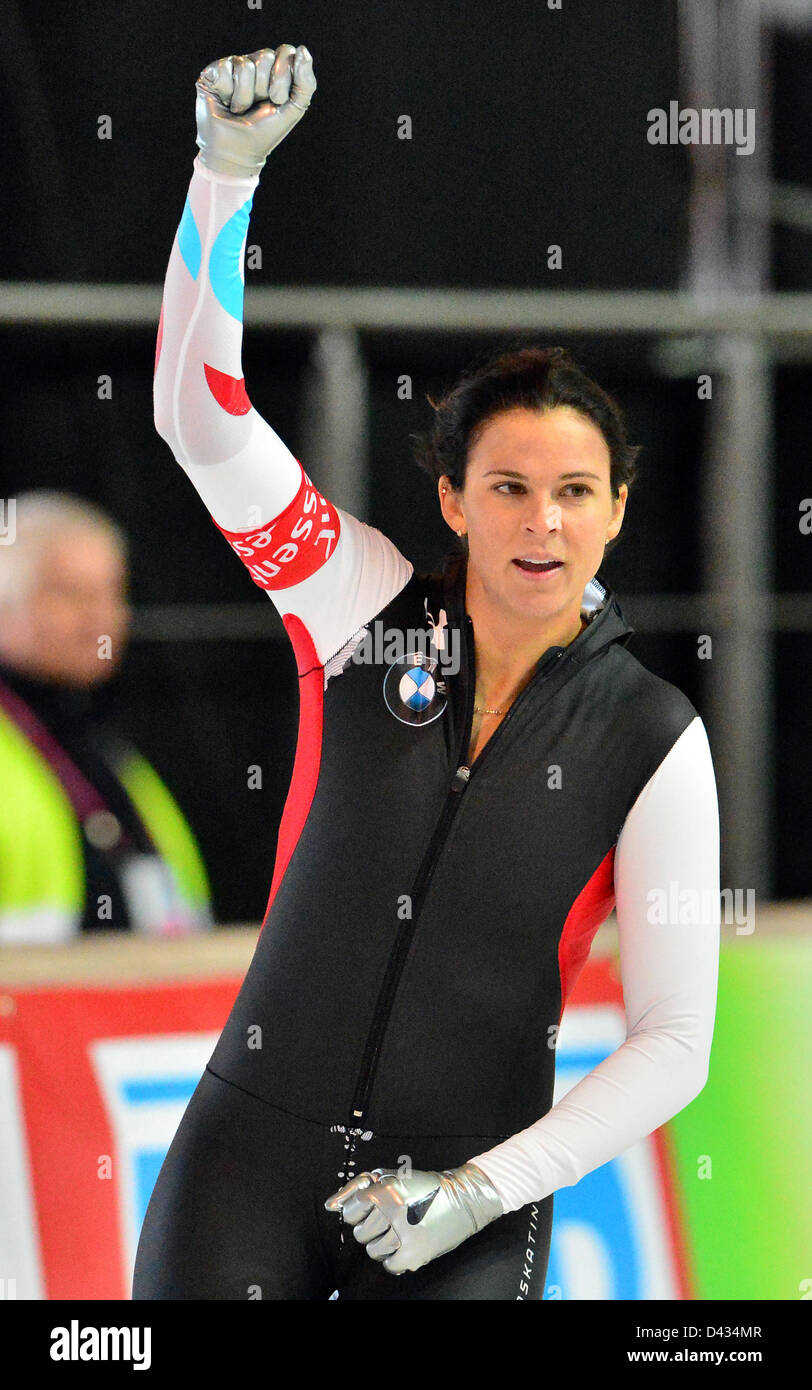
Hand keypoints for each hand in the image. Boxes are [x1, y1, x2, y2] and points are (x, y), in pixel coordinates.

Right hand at [195, 44, 316, 177]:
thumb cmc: (265, 131)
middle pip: (266, 56)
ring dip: (245, 96)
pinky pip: (224, 69)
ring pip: (245, 66)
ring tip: (239, 109)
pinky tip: (225, 103)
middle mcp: (254, 64)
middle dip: (265, 88)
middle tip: (258, 105)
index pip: (286, 52)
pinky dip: (228, 93)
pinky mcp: (212, 72)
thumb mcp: (293, 109)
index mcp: (274, 69)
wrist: (237, 152)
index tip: (278, 100)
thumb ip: (306, 82)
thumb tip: (303, 49)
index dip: (283, 77)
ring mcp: (232, 66)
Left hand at [324, 1162, 503, 1275]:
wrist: (464, 1199)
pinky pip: (389, 1265)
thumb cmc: (425, 1185)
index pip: (351, 1212)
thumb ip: (360, 1187)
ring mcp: (402, 1235)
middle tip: (389, 1222)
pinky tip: (404, 1245)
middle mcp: (391, 1213)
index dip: (360, 1212)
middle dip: (372, 1228)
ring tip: (399, 1233)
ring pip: (373, 1250)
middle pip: (361, 1234)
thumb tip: (329, 1205)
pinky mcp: (414, 1255)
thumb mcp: (394, 1175)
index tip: (371, 1211)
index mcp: (384, 1191)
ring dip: (383, 1243)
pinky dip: (394, 1258)